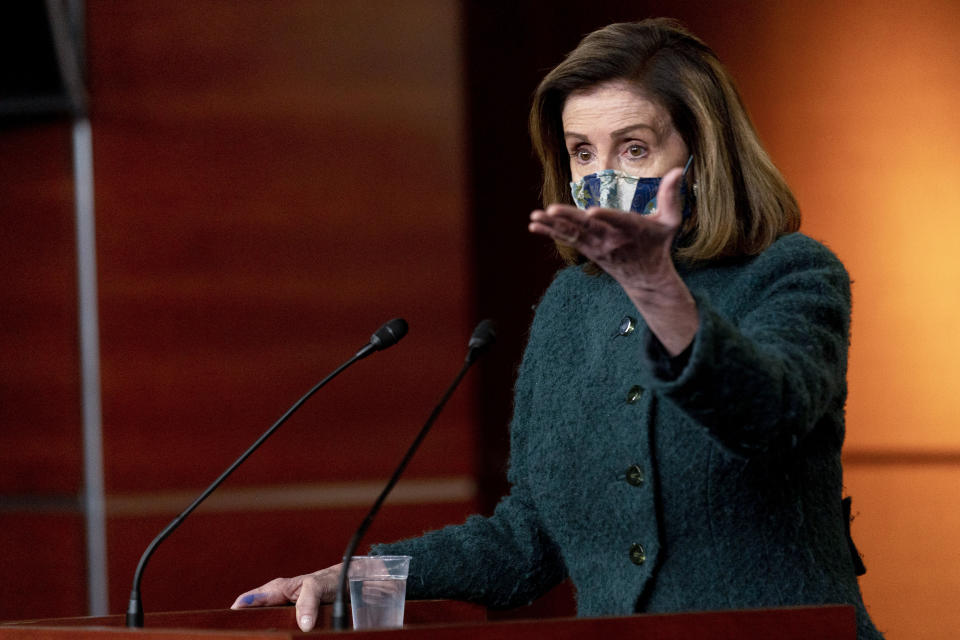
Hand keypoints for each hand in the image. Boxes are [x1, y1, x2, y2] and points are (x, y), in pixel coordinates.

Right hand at [230, 563, 341, 631]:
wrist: (344, 585)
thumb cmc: (327, 581)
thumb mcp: (316, 587)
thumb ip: (308, 603)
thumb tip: (304, 625)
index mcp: (276, 589)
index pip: (247, 601)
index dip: (236, 613)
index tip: (229, 626)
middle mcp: (276, 601)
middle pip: (253, 616)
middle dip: (247, 626)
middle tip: (242, 635)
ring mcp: (283, 613)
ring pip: (266, 625)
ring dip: (263, 632)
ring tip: (257, 637)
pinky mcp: (293, 622)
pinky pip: (280, 630)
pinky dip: (276, 635)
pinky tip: (277, 638)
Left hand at [528, 167, 697, 354]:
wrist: (646, 279)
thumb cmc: (658, 244)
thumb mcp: (671, 222)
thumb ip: (671, 196)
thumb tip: (679, 169)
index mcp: (633, 229)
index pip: (618, 221)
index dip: (606, 216)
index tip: (591, 212)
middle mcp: (612, 239)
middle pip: (588, 228)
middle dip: (569, 219)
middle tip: (551, 210)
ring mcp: (598, 246)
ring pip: (573, 234)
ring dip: (553, 226)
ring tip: (534, 217)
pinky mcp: (588, 250)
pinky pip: (567, 240)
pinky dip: (551, 233)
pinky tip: (534, 225)